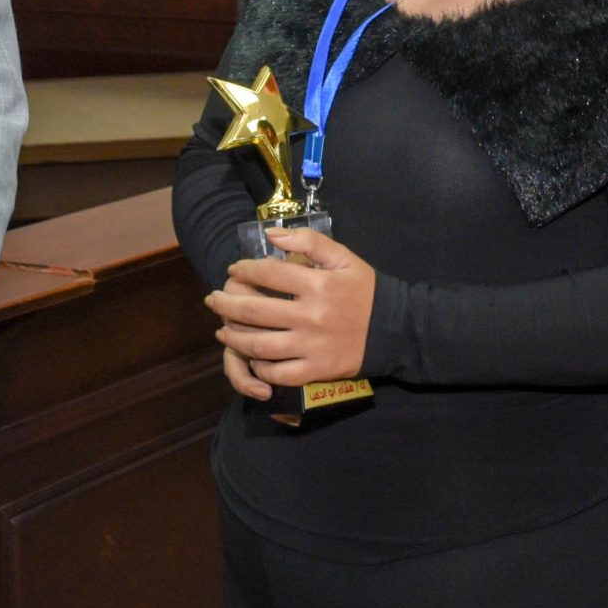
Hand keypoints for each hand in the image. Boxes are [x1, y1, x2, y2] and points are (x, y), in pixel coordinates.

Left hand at [205, 228, 374, 385]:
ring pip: (259, 345)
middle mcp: (310, 316)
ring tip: (222, 329)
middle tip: (213, 299)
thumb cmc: (365, 290)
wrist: (394, 329)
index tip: (234, 270)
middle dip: (226, 304)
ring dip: (234, 336)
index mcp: (316, 285)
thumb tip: (271, 235)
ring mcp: (311, 347)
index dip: (244, 270)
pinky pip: (278, 373)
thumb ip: (308, 242)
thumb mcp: (343, 257)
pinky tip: (251, 357)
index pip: (267, 274)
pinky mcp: (315, 370)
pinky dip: (259, 367)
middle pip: (254, 311)